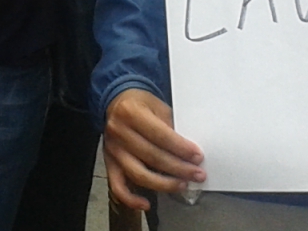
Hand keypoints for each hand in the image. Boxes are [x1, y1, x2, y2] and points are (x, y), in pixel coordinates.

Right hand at [104, 89, 204, 210]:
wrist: (116, 102)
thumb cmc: (141, 104)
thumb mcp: (158, 106)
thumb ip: (171, 126)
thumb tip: (189, 152)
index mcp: (131, 113)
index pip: (160, 135)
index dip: (181, 148)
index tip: (198, 156)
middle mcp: (119, 132)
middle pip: (152, 156)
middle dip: (179, 168)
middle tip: (197, 174)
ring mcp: (113, 150)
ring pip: (138, 174)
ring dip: (163, 184)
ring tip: (182, 185)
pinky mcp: (109, 163)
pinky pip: (118, 186)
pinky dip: (131, 199)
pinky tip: (146, 204)